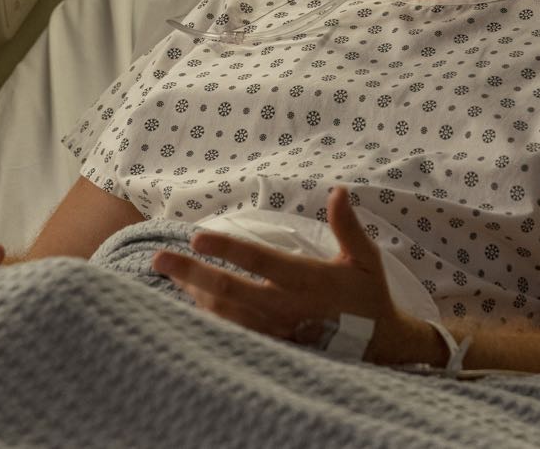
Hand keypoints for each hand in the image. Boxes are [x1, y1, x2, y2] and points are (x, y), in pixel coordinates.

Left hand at [150, 186, 432, 362]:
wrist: (381, 350)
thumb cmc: (369, 297)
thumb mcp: (365, 259)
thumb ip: (348, 226)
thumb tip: (337, 190)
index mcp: (306, 281)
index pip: (258, 261)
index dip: (226, 248)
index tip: (197, 236)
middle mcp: (284, 308)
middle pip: (228, 291)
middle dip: (190, 274)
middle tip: (158, 259)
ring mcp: (274, 333)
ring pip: (224, 316)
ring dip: (194, 295)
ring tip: (170, 275)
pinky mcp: (272, 349)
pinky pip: (232, 336)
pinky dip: (208, 319)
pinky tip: (192, 304)